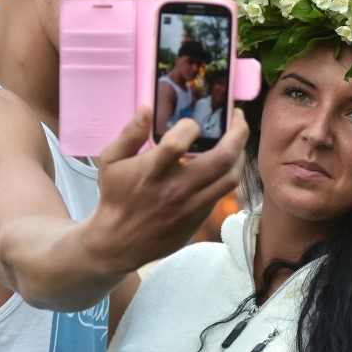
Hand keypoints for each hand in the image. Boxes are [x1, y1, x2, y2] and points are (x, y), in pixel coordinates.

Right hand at [82, 106, 247, 273]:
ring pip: (231, 177)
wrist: (118, 242)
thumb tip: (147, 109)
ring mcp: (192, 205)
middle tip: (238, 118)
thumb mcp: (111, 161)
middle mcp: (177, 188)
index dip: (190, 125)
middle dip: (238, 132)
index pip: (179, 142)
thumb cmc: (115, 196)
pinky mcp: (198, 217)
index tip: (191, 122)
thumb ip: (130, 133)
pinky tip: (225, 162)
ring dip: (240, 153)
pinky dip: (228, 173)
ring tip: (237, 139)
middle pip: (222, 158)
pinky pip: (223, 192)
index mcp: (153, 171)